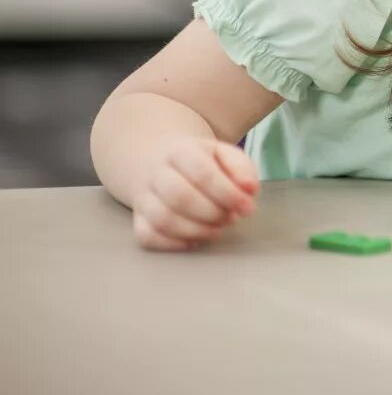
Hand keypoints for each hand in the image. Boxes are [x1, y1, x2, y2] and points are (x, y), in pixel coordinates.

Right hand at [132, 137, 259, 250]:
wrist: (160, 161)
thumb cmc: (201, 161)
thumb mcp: (224, 154)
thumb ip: (241, 168)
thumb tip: (250, 189)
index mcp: (180, 151)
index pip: (202, 173)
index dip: (228, 194)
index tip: (248, 207)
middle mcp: (156, 173)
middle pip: (180, 196)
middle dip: (212, 213)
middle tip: (231, 218)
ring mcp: (143, 197)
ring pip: (162, 219)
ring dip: (196, 230)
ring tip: (217, 229)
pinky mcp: (137, 218)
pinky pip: (147, 236)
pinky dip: (173, 243)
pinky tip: (194, 240)